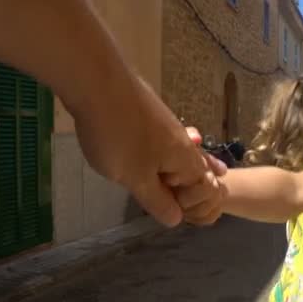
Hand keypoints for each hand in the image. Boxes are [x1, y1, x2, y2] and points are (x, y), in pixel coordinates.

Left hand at [71, 76, 219, 226]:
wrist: (99, 82)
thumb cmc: (120, 136)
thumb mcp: (136, 179)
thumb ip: (157, 201)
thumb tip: (176, 219)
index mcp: (186, 160)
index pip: (203, 189)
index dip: (190, 205)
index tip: (166, 213)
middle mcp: (184, 141)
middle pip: (194, 168)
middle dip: (189, 185)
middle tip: (184, 197)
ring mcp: (166, 123)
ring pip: (176, 153)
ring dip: (174, 169)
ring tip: (168, 179)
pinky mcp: (150, 113)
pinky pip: (161, 140)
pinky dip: (159, 152)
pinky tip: (145, 153)